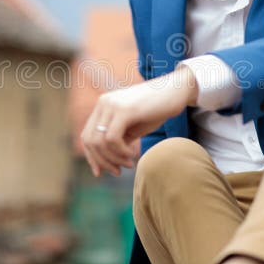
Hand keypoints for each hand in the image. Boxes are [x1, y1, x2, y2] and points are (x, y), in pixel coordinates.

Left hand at [80, 66, 197, 176]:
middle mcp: (103, 103)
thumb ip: (117, 141)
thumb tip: (104, 163)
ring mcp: (112, 105)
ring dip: (113, 158)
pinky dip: (120, 152)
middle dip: (102, 161)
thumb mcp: (133, 128)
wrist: (176, 91)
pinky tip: (132, 155)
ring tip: (129, 163)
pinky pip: (112, 138)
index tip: (101, 172)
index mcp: (103, 106)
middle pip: (90, 141)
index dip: (92, 157)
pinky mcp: (124, 110)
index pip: (87, 136)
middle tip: (118, 171)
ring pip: (100, 142)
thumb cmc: (157, 110)